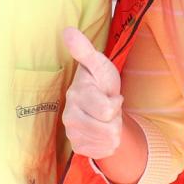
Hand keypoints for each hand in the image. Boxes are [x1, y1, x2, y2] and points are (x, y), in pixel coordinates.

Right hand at [62, 27, 123, 158]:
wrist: (100, 104)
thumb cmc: (100, 81)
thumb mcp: (98, 64)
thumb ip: (84, 50)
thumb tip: (68, 30)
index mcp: (76, 94)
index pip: (108, 110)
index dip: (116, 102)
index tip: (110, 94)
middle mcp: (69, 115)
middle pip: (109, 129)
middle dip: (116, 119)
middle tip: (108, 108)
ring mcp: (72, 133)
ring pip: (108, 142)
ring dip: (113, 130)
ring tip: (105, 118)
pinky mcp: (77, 147)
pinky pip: (103, 152)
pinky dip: (108, 143)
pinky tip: (101, 131)